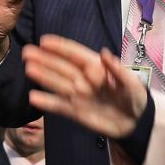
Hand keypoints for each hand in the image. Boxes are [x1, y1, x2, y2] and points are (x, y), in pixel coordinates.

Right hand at [23, 34, 146, 138]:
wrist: (136, 123)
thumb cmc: (135, 97)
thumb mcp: (132, 83)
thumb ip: (118, 70)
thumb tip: (104, 53)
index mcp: (97, 68)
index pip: (76, 55)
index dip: (61, 47)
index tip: (44, 41)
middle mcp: (84, 79)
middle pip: (62, 67)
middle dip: (45, 59)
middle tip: (27, 52)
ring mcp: (79, 95)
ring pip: (58, 84)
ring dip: (43, 76)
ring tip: (28, 68)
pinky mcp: (76, 112)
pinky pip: (59, 106)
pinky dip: (47, 102)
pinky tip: (34, 97)